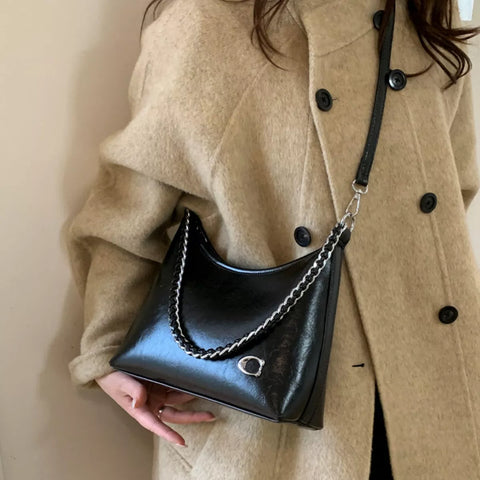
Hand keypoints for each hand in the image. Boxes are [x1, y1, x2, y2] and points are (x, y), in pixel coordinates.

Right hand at [95, 371, 215, 446]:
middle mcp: (151, 404)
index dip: (168, 434)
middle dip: (192, 416)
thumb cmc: (111, 377)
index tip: (181, 441)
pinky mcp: (159, 383)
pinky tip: (196, 384)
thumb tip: (142, 401)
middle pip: (175, 414)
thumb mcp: (120, 382)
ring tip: (209, 395)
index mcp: (140, 409)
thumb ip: (132, 390)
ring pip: (178, 401)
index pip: (156, 424)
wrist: (108, 365)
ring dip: (192, 399)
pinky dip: (185, 387)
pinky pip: (175, 387)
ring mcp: (156, 394)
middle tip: (210, 415)